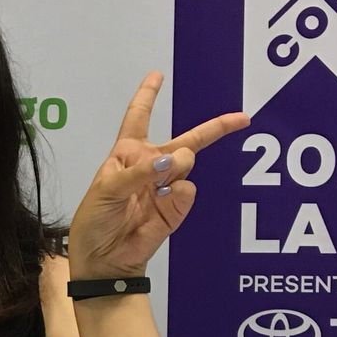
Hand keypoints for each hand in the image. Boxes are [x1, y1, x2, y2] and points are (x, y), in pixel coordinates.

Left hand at [67, 71, 248, 278]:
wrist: (104, 261)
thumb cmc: (95, 221)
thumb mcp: (106, 190)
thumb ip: (138, 172)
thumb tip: (175, 160)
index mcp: (126, 155)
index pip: (138, 118)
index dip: (147, 96)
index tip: (157, 75)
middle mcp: (150, 166)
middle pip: (185, 140)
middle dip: (214, 128)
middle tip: (242, 118)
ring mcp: (166, 188)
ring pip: (187, 162)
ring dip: (177, 165)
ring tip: (155, 185)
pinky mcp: (176, 208)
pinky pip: (186, 191)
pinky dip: (177, 194)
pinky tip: (162, 203)